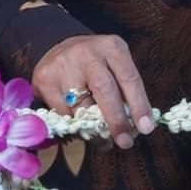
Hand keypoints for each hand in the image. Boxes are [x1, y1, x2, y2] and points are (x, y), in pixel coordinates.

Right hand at [33, 34, 158, 147]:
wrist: (60, 48)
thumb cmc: (96, 64)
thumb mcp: (115, 66)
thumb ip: (125, 92)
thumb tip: (134, 129)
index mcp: (111, 47)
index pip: (129, 78)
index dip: (139, 105)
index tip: (146, 128)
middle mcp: (86, 53)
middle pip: (104, 91)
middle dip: (116, 121)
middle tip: (125, 142)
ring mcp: (62, 65)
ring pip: (81, 107)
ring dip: (95, 130)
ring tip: (103, 138)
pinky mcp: (43, 79)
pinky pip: (63, 113)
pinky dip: (76, 125)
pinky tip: (81, 125)